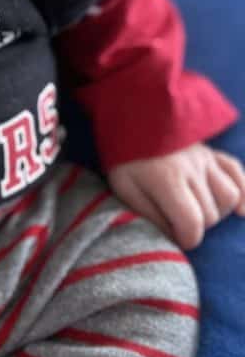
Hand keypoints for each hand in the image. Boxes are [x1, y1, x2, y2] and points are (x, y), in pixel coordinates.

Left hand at [107, 143, 244, 249]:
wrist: (128, 117)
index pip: (193, 225)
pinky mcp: (210, 151)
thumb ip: (150, 215)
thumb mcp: (125, 188)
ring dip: (215, 209)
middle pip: (211, 214)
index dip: (185, 239)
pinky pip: (235, 171)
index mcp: (168, 180)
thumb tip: (175, 238)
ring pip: (229, 196)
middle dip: (195, 225)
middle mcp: (192, 168)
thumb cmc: (123, 157)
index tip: (173, 237)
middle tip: (175, 220)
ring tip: (195, 209)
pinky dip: (242, 191)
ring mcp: (204, 157)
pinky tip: (239, 209)